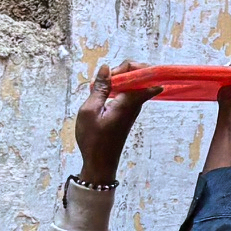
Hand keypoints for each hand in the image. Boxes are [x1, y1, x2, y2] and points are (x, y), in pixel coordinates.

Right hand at [74, 64, 154, 187]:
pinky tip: (101, 95)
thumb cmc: (93, 139)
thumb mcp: (89, 110)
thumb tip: (107, 68)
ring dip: (116, 80)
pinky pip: (127, 92)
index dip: (126, 67)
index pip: (142, 73)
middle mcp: (136, 103)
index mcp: (129, 101)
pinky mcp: (128, 112)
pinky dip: (115, 89)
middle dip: (121, 71)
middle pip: (138, 75)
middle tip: (102, 81)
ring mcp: (133, 108)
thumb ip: (100, 88)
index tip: (109, 76)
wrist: (100, 163)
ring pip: (132, 83)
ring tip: (98, 88)